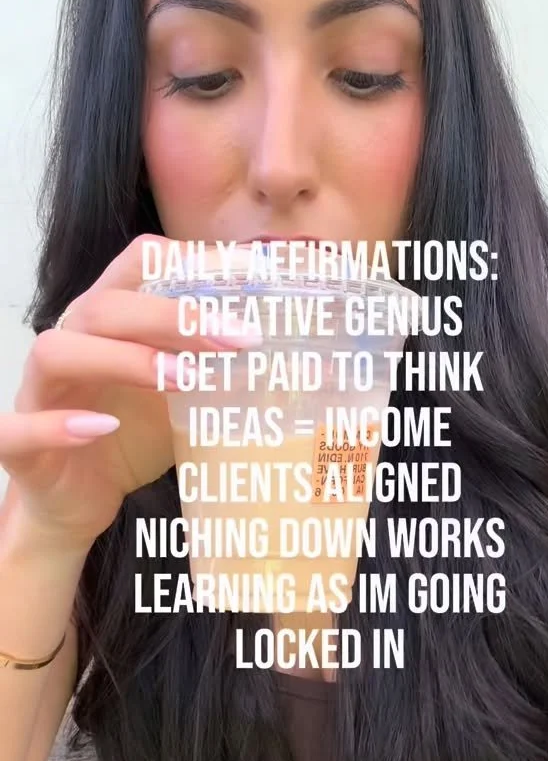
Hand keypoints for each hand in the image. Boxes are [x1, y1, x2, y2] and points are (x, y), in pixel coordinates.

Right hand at [0, 235, 250, 549]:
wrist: (82, 499)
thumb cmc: (133, 435)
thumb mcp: (185, 396)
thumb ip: (224, 369)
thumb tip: (307, 362)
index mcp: (110, 321)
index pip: (140, 264)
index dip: (194, 261)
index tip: (257, 274)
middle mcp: (70, 343)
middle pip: (105, 305)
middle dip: (175, 316)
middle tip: (241, 337)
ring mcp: (39, 392)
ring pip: (58, 351)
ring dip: (125, 359)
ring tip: (185, 380)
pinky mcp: (19, 443)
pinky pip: (19, 427)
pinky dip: (59, 425)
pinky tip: (105, 427)